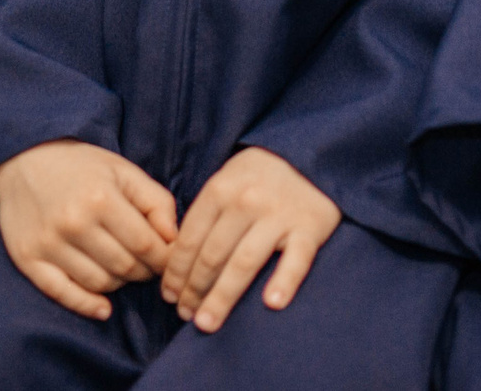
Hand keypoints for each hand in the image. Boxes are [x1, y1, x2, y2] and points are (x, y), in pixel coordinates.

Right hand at [0, 140, 178, 320]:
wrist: (23, 159)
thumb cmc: (81, 166)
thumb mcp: (124, 171)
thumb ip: (157, 202)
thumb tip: (175, 240)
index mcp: (101, 198)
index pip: (146, 246)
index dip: (164, 259)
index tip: (168, 260)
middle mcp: (74, 223)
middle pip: (124, 268)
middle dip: (143, 271)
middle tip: (146, 264)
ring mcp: (49, 244)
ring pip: (99, 284)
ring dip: (118, 283)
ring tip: (120, 267)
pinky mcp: (28, 259)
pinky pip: (63, 294)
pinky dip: (87, 305)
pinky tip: (104, 308)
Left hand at [160, 147, 341, 332]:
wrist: (311, 156)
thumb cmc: (260, 176)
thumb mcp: (227, 180)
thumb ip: (206, 213)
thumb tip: (179, 259)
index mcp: (221, 189)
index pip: (190, 239)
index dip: (176, 271)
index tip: (169, 295)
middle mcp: (246, 202)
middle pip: (212, 256)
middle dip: (193, 290)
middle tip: (185, 315)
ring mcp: (279, 215)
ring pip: (244, 263)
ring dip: (222, 297)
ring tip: (206, 323)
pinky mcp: (310, 228)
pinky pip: (296, 259)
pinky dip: (284, 281)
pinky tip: (271, 303)